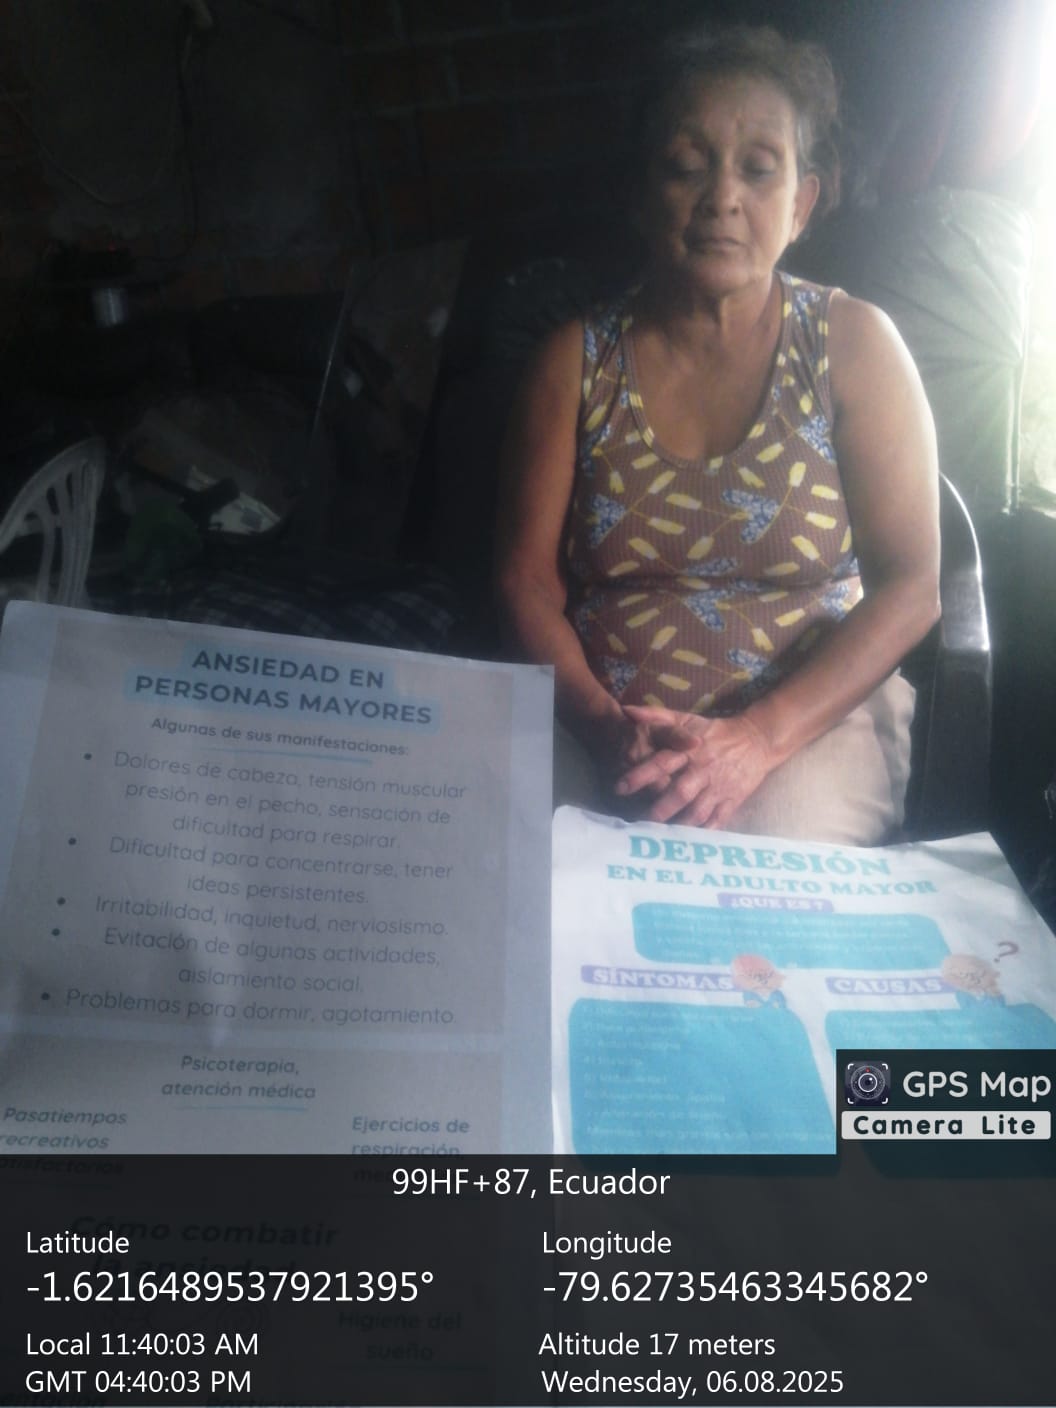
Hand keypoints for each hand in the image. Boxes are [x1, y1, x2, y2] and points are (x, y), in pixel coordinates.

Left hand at [612, 706, 777, 827]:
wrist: (757, 740)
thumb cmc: (714, 731)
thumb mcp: (686, 718)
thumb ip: (655, 715)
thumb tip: (626, 711)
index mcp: (689, 750)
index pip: (662, 763)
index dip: (641, 775)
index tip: (620, 787)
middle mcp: (703, 770)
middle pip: (679, 793)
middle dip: (659, 810)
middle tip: (638, 823)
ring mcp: (719, 787)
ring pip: (698, 811)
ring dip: (679, 826)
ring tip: (660, 838)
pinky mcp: (733, 800)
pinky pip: (718, 820)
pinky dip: (704, 833)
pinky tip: (689, 843)